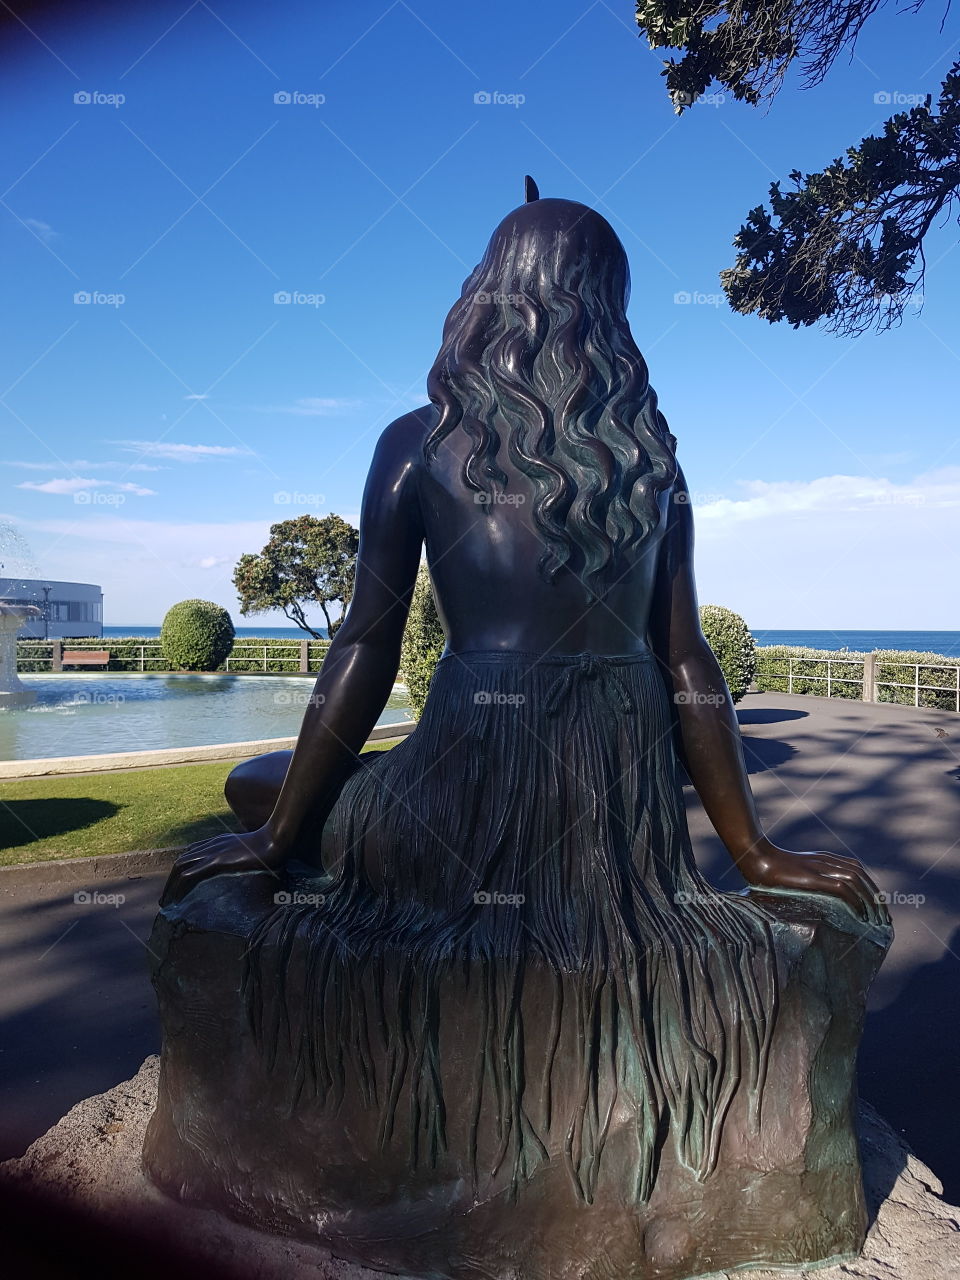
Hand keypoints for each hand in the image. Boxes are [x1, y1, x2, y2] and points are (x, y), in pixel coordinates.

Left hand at [160, 825, 285, 906]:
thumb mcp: (255, 851)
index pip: (192, 853)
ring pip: (181, 868)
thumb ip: (248, 857)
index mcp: (219, 841)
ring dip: (170, 886)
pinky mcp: (216, 861)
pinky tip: (175, 900)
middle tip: (167, 898)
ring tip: (166, 903)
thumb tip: (255, 868)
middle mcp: (211, 845)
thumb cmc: (273, 845)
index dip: (182, 869)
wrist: (276, 838)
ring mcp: (212, 852)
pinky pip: (190, 875)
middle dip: (171, 880)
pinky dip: (179, 888)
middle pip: (182, 861)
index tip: (178, 885)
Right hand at [739, 838, 890, 926]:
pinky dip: (854, 901)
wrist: (756, 858)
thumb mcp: (795, 871)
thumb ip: (809, 878)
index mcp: (825, 858)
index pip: (858, 870)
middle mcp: (826, 860)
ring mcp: (820, 867)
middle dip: (876, 898)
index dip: (871, 888)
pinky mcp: (812, 877)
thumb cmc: (770, 867)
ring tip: (876, 921)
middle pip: (861, 876)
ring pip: (856, 881)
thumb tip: (820, 898)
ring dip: (869, 902)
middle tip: (884, 919)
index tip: (877, 908)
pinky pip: (842, 888)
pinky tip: (859, 915)